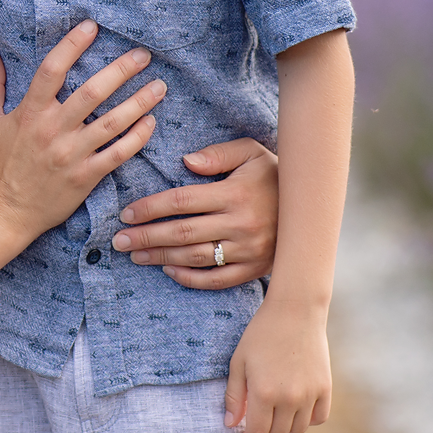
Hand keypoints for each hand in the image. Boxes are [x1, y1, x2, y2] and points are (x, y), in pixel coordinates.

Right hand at [0, 23, 161, 241]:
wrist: (3, 213)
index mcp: (29, 113)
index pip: (53, 70)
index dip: (73, 45)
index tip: (92, 26)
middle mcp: (54, 131)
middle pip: (93, 93)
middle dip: (121, 70)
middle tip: (143, 54)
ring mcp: (72, 155)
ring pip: (113, 123)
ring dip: (139, 102)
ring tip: (159, 86)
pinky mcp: (86, 177)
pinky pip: (118, 154)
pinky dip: (138, 138)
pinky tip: (151, 122)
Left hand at [110, 137, 276, 288]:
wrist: (312, 209)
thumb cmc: (273, 175)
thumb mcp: (251, 152)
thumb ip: (218, 154)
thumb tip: (186, 161)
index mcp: (234, 193)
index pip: (182, 201)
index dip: (151, 208)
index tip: (127, 214)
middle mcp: (240, 224)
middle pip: (183, 232)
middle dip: (146, 237)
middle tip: (119, 240)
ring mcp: (248, 250)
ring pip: (196, 257)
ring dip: (161, 257)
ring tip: (136, 255)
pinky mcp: (254, 269)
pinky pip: (217, 280)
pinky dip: (191, 278)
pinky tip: (168, 271)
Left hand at [224, 299, 330, 432]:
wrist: (295, 311)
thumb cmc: (261, 334)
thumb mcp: (239, 362)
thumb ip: (234, 396)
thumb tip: (230, 425)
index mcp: (263, 392)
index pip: (257, 432)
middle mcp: (288, 398)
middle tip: (258, 426)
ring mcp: (310, 394)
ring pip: (298, 429)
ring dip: (285, 427)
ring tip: (275, 414)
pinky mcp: (325, 388)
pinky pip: (318, 418)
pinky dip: (307, 418)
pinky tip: (295, 408)